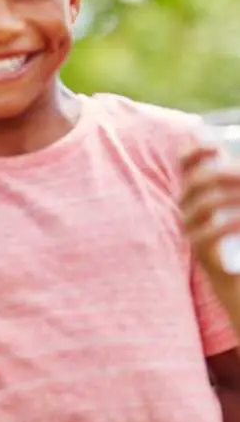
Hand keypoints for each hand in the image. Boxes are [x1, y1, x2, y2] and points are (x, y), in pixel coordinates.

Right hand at [180, 144, 239, 282]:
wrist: (236, 273)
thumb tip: (233, 164)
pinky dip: (230, 224)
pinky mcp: (199, 248)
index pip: (185, 163)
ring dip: (231, 198)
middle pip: (197, 181)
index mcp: (196, 189)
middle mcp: (187, 205)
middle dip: (225, 175)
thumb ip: (233, 184)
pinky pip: (209, 231)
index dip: (195, 152)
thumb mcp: (235, 203)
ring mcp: (191, 226)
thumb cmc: (239, 234)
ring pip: (203, 204)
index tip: (215, 147)